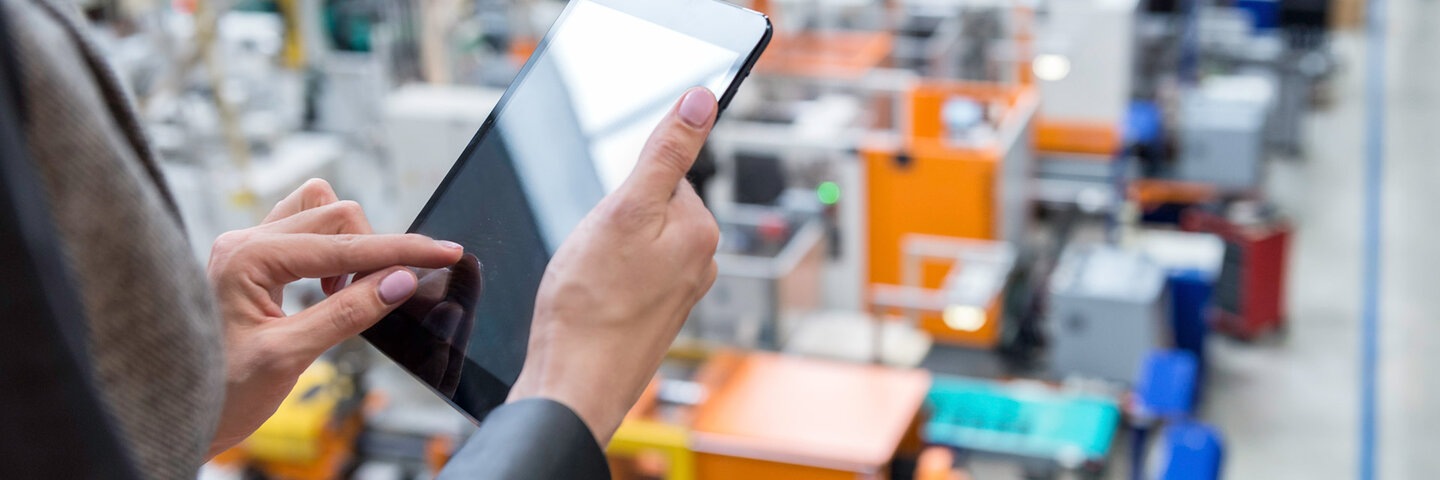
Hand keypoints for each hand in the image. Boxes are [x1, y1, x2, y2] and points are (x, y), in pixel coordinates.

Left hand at [205, 179, 463, 457]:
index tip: (446, 252)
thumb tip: (401, 281)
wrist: (174, 412)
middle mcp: (244, 241)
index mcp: (247, 258)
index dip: (402, 250)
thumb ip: (348, 314)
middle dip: (373, 250)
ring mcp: (246, 247)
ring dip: (349, 245)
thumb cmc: (219, 391)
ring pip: (319, 211)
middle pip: (336, 214)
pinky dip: (331, 251)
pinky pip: (304, 230)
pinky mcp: (252, 260)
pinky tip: (329, 289)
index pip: (344, 245)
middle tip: (384, 296)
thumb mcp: (289, 357)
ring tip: (345, 294)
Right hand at [507, 87, 720, 443]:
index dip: (622, 190)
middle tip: (592, 254)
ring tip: (588, 281)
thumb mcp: (624, 209)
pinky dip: (603, 281)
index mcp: (702, 230)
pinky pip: (626, 277)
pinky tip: (589, 301)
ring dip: (605, 252)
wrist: (573, 386)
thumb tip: (702, 100)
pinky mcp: (655, 317)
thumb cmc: (589, 306)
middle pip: (648, 208)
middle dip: (613, 220)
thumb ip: (666, 152)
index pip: (662, 175)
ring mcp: (679, 293)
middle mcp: (701, 262)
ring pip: (633, 244)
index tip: (605, 220)